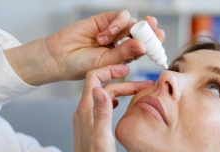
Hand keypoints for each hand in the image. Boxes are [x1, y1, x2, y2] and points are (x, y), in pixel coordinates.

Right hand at [4, 10, 164, 85]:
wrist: (59, 58)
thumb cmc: (82, 67)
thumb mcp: (106, 63)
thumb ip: (124, 54)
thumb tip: (143, 46)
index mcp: (126, 56)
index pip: (145, 48)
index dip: (155, 45)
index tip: (160, 46)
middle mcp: (122, 42)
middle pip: (143, 32)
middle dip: (150, 31)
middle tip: (155, 31)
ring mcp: (114, 31)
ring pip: (132, 23)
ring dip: (125, 29)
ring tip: (108, 40)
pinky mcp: (104, 19)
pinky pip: (119, 16)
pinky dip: (116, 24)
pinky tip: (104, 35)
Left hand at [67, 64, 152, 151]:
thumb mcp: (103, 136)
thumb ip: (102, 112)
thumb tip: (100, 89)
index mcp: (86, 110)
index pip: (94, 77)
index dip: (111, 70)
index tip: (128, 69)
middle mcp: (84, 112)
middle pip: (102, 86)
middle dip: (123, 82)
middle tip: (144, 85)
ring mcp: (86, 120)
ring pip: (103, 96)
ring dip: (120, 91)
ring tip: (137, 92)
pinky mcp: (91, 129)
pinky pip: (102, 107)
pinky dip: (114, 101)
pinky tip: (121, 105)